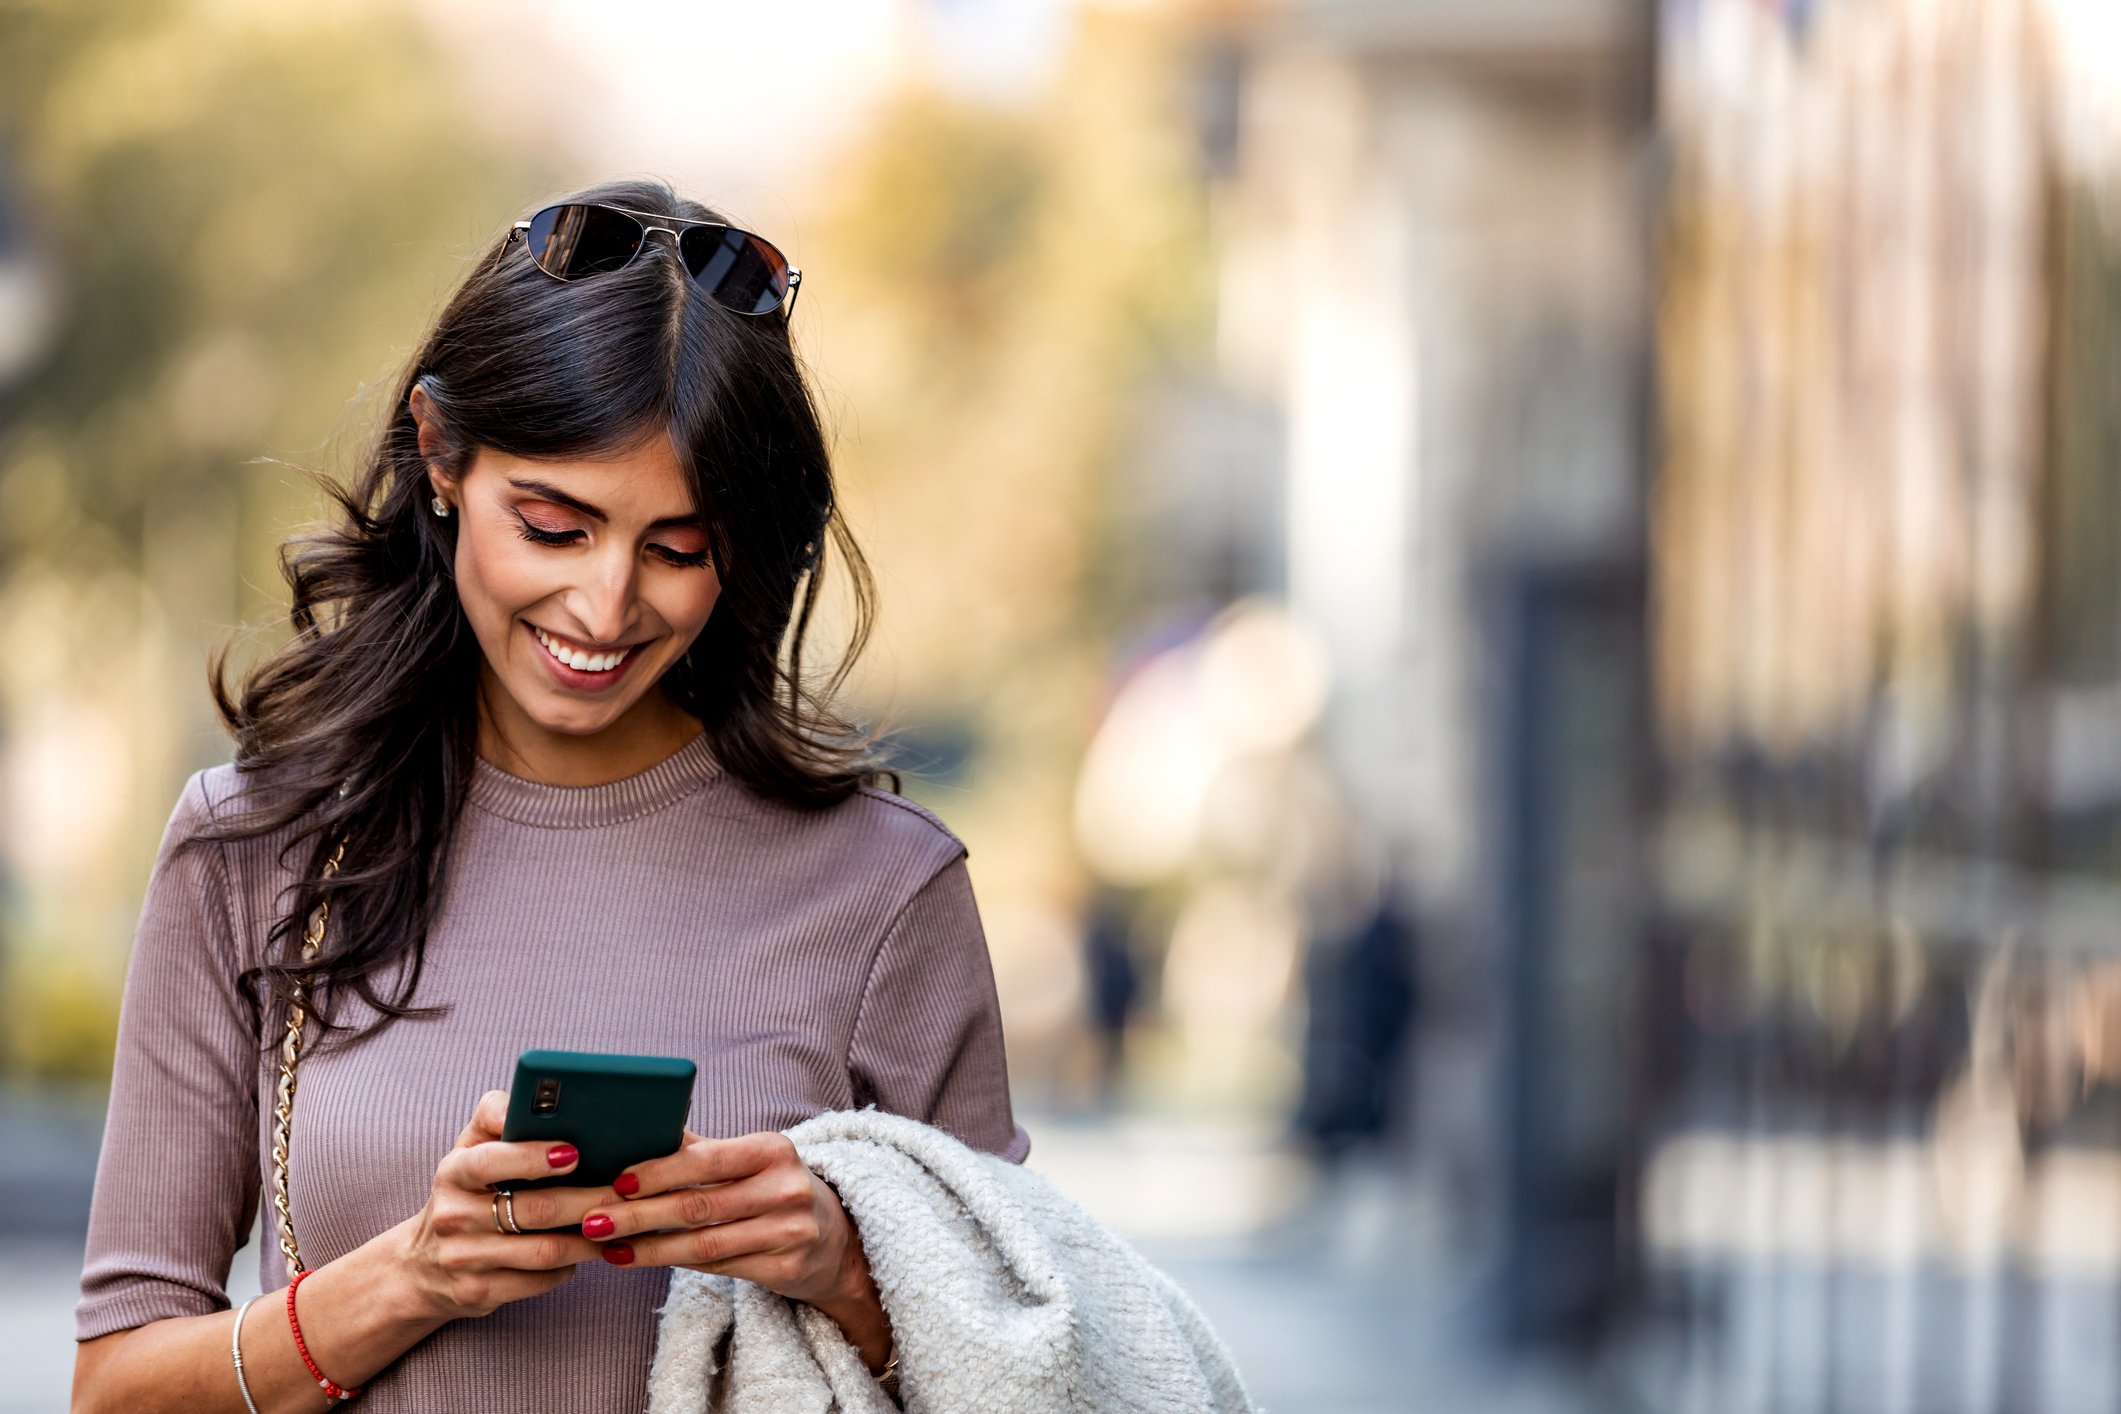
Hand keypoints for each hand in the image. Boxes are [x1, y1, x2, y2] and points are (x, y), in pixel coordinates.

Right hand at [388, 1089, 617, 1321]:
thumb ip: (494, 1115)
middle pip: (535, 1210)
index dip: (533, 1157)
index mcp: (453, 1172)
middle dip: (588, 1200)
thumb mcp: (469, 1148)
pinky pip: (539, 1280)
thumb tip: (528, 1099)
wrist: (421, 1266)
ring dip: (589, 1238)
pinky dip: (570, 1266)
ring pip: (545, 1251)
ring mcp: (465, 1259)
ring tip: (618, 1222)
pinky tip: (588, 1251)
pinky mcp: (480, 1292)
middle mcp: (453, 1216)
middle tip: (625, 1192)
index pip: (490, 1160)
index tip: (574, 1153)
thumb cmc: (464, 1191)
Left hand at [579, 1129, 892, 1366]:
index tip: (616, 1181)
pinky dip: (676, 1264)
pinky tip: (645, 1260)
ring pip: (704, 1244)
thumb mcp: (751, 1160)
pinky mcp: (785, 1269)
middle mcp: (786, 1189)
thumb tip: (641, 1131)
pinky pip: (718, 1268)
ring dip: (649, 1247)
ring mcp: (789, 1232)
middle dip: (639, 1214)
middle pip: (698, 1206)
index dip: (659, 1171)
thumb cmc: (776, 1189)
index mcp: (773, 1150)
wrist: (836, 1239)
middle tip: (594, 1221)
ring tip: (610, 1247)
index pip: (707, 1160)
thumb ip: (701, 1150)